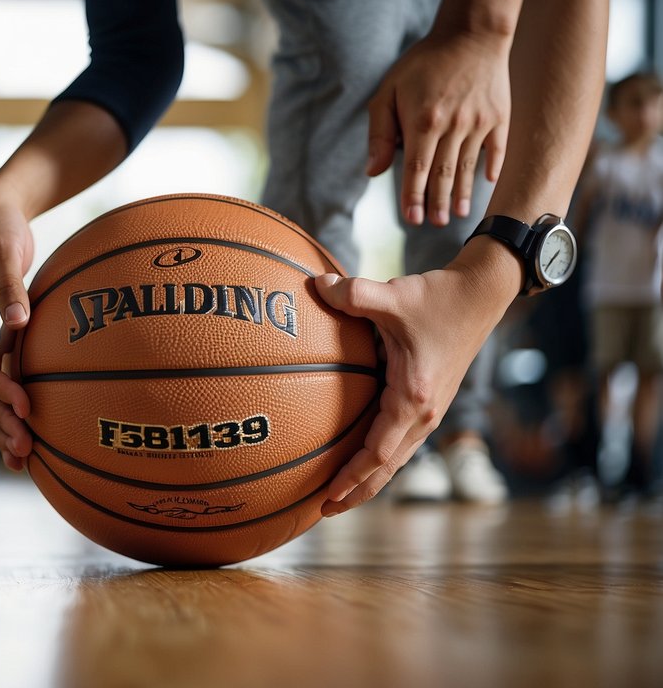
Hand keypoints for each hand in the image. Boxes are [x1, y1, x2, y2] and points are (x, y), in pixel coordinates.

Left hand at [314, 237, 520, 514]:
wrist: (481, 295)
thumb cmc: (438, 298)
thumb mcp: (394, 295)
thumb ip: (353, 293)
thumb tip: (315, 286)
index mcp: (414, 397)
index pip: (379, 451)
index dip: (352, 476)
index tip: (328, 494)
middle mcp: (425, 412)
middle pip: (388, 468)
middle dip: (357, 492)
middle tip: (322, 511)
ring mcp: (430, 411)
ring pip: (396, 459)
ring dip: (368, 480)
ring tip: (337, 497)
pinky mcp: (429, 404)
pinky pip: (401, 442)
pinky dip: (380, 460)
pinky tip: (360, 461)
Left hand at [367, 31, 510, 225]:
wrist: (471, 34)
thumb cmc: (423, 63)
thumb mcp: (389, 91)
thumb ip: (380, 133)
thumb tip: (373, 171)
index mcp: (422, 121)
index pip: (416, 170)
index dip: (413, 197)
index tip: (412, 219)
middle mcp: (453, 126)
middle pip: (443, 174)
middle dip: (437, 202)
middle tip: (434, 224)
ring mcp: (479, 123)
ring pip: (468, 167)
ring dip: (462, 194)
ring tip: (457, 214)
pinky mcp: (499, 117)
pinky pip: (496, 150)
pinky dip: (491, 168)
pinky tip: (486, 184)